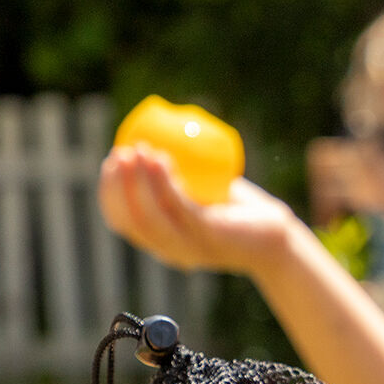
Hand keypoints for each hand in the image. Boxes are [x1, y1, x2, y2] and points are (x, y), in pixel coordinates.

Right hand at [99, 144, 295, 273]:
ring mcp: (190, 247)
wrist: (273, 231)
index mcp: (160, 240)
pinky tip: (162, 158)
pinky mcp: (210, 237)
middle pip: (131, 221)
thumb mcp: (199, 188)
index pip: (121, 220)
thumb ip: (175, 174)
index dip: (109, 191)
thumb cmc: (234, 206)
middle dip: (118, 186)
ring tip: (141, 150)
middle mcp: (170, 250)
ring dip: (139, 182)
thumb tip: (149, 134)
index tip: (112, 158)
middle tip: (121, 152)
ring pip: (151, 217)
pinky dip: (166, 183)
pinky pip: (180, 208)